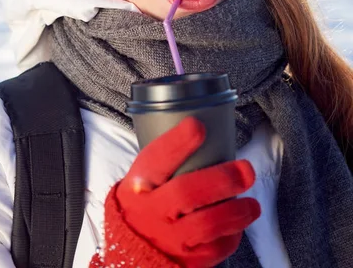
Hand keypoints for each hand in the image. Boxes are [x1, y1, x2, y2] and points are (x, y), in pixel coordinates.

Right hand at [116, 116, 259, 267]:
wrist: (128, 257)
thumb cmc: (142, 207)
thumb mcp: (140, 183)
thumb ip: (165, 165)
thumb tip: (202, 131)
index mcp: (139, 185)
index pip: (156, 160)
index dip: (177, 143)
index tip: (197, 126)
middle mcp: (151, 212)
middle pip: (187, 192)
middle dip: (221, 178)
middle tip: (246, 169)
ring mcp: (168, 240)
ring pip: (207, 224)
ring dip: (236, 211)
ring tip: (252, 204)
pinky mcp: (186, 262)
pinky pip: (215, 249)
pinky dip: (231, 235)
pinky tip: (237, 224)